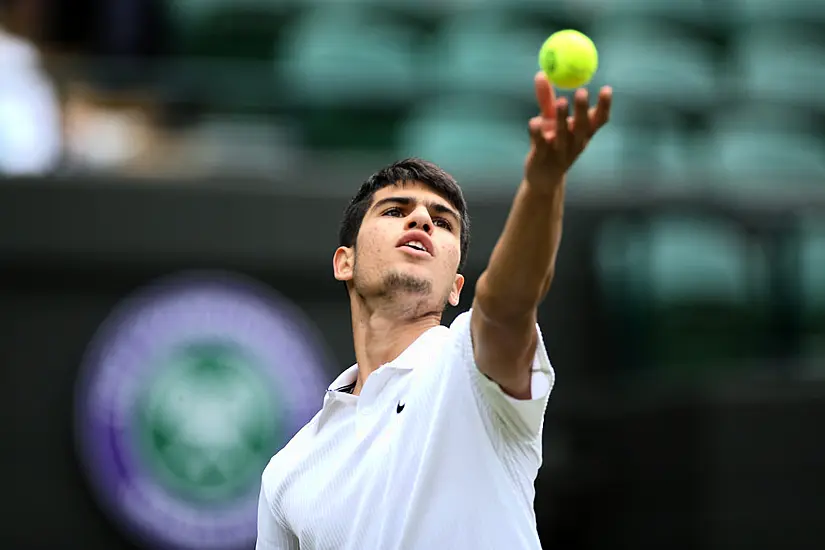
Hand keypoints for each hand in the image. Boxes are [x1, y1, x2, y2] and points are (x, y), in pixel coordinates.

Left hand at [524, 72, 611, 190]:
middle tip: (582, 92)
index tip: (606, 89)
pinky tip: (534, 122)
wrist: (542, 178)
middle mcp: (575, 143)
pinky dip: (537, 133)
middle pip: (583, 126)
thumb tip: (541, 73)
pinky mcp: (542, 159)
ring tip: (561, 101)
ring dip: (562, 118)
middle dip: (583, 110)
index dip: (605, 106)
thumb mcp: (549, 119)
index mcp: (583, 133)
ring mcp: (559, 153)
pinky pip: (540, 145)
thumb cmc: (550, 144)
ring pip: (562, 135)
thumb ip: (546, 98)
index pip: (599, 120)